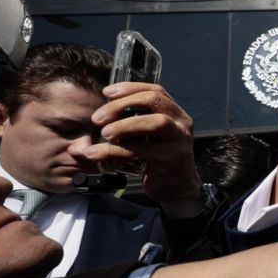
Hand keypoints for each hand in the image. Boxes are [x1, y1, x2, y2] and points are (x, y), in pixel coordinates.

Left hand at [87, 82, 201, 217]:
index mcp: (176, 114)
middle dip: (122, 105)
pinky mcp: (173, 159)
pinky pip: (141, 150)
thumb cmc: (159, 160)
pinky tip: (96, 154)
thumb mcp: (149, 136)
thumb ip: (135, 122)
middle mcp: (181, 124)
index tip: (106, 92)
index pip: (155, 91)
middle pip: (154, 101)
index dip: (130, 88)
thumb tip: (103, 112)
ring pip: (154, 123)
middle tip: (98, 118)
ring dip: (124, 125)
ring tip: (104, 134)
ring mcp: (180, 140)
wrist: (177, 189)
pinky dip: (115, 151)